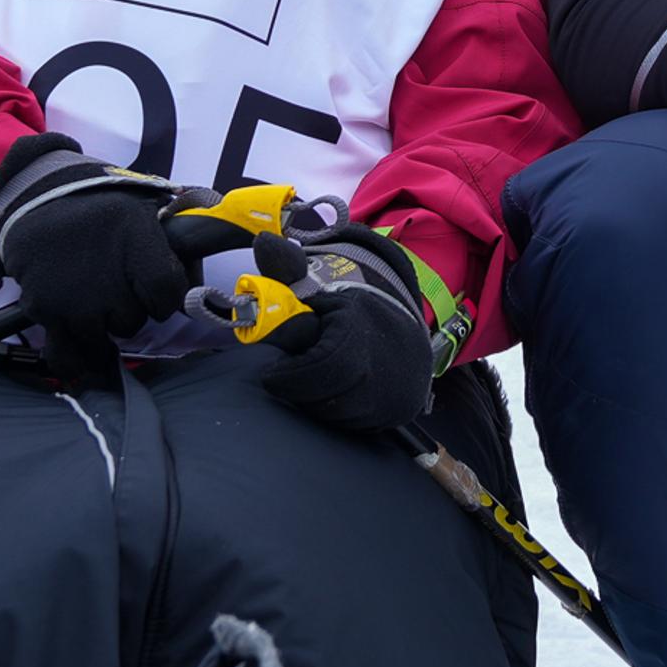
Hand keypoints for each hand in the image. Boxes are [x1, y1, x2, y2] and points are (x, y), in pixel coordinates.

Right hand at [0, 137, 200, 347]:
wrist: (35, 202)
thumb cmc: (99, 210)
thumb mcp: (141, 209)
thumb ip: (176, 241)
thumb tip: (203, 284)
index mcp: (136, 235)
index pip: (169, 292)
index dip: (167, 297)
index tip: (158, 290)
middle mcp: (105, 269)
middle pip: (134, 320)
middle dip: (130, 309)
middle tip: (116, 285)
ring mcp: (73, 295)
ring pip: (104, 340)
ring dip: (102, 327)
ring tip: (93, 299)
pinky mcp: (44, 310)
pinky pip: (66, 354)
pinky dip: (74, 357)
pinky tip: (80, 347)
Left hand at [239, 228, 435, 436]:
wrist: (403, 336)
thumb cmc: (348, 313)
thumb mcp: (319, 287)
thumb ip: (287, 271)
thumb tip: (262, 240)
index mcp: (358, 332)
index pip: (319, 367)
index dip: (288, 376)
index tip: (273, 374)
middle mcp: (380, 368)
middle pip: (324, 396)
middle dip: (300, 389)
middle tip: (291, 377)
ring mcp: (389, 395)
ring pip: (334, 414)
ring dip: (315, 401)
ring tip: (315, 377)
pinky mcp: (393, 416)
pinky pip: (350, 426)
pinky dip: (334, 412)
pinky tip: (332, 391)